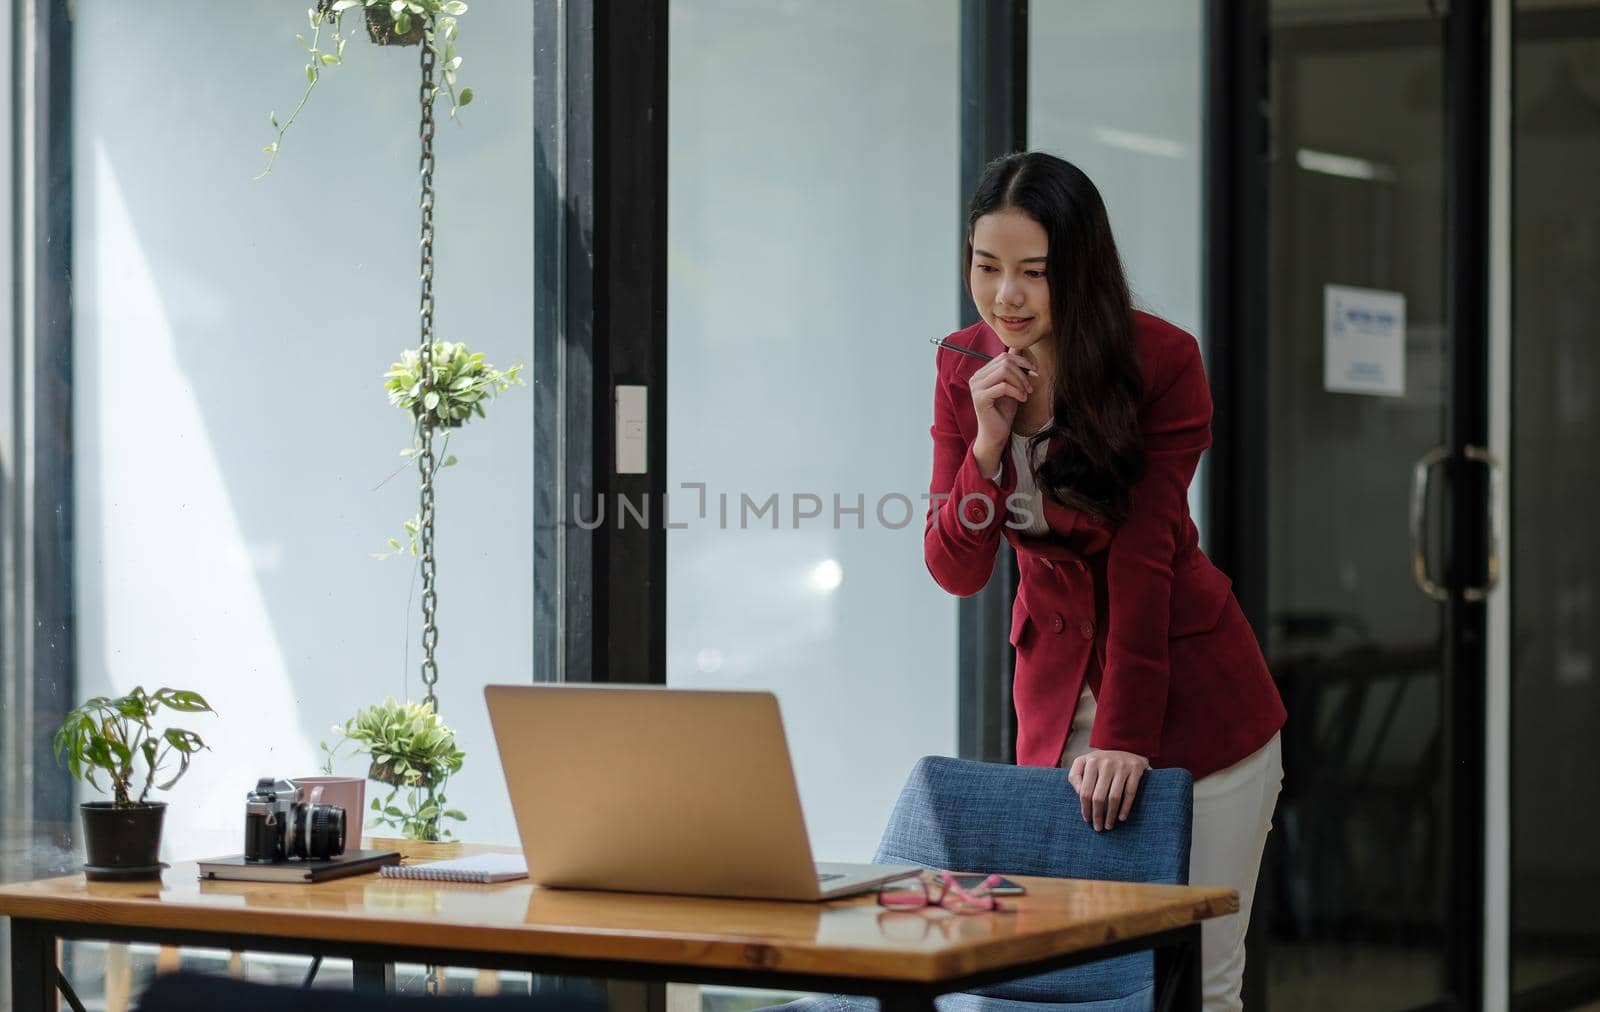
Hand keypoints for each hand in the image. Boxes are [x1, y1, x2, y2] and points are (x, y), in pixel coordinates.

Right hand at [968, 351, 1035, 471]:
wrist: (996, 434)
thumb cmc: (1003, 412)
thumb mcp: (1012, 386)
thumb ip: (1013, 367)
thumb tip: (1018, 347)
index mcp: (982, 373)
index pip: (1003, 356)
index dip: (1022, 361)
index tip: (1034, 371)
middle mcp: (976, 378)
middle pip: (1004, 361)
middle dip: (1022, 372)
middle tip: (1030, 386)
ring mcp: (976, 387)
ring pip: (1004, 371)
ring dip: (1020, 382)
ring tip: (1025, 393)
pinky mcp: (980, 398)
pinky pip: (1003, 387)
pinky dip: (1016, 392)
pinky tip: (1021, 399)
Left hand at [1067, 750, 1149, 831]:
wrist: (1128, 750)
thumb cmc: (1101, 762)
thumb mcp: (1084, 763)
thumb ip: (1076, 776)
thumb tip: (1079, 794)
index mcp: (1091, 761)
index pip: (1085, 791)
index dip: (1085, 808)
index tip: (1087, 820)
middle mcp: (1106, 762)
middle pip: (1098, 796)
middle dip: (1097, 815)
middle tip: (1098, 828)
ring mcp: (1121, 765)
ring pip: (1114, 797)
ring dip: (1111, 815)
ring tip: (1108, 826)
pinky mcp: (1135, 769)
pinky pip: (1130, 793)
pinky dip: (1125, 807)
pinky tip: (1121, 818)